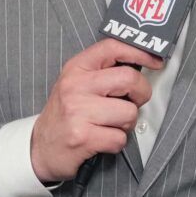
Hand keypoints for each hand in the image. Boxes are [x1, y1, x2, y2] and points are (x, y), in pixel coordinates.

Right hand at [29, 39, 163, 182]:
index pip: (113, 47)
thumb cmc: (66, 115)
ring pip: (129, 113)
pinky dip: (116, 143)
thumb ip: (104, 71)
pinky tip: (101, 140)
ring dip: (126, 124)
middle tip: (131, 104)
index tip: (156, 62)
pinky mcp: (82, 137)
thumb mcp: (77, 84)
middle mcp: (75, 86)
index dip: (141, 52)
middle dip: (141, 94)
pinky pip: (120, 139)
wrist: (39, 148)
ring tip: (108, 125)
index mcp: (76, 68)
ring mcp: (77, 111)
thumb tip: (142, 62)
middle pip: (130, 79)